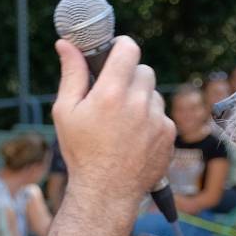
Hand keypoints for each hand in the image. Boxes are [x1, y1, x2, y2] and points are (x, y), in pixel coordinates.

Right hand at [52, 37, 173, 202]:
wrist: (106, 191)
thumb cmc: (81, 152)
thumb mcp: (66, 111)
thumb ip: (71, 74)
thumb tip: (66, 44)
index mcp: (111, 93)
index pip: (128, 49)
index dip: (121, 46)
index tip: (115, 52)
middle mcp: (138, 103)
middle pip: (143, 70)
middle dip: (129, 77)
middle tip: (113, 94)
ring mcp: (157, 119)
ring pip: (153, 94)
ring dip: (141, 100)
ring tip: (122, 123)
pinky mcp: (169, 134)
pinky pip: (161, 115)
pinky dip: (150, 121)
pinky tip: (134, 138)